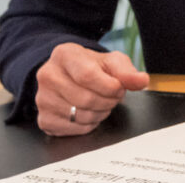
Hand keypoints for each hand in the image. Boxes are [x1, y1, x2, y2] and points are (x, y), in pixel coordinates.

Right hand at [34, 43, 148, 135]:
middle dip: (107, 101)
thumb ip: (128, 71)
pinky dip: (87, 125)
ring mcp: (42, 98)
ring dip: (99, 113)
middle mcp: (47, 75)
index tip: (118, 88)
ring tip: (101, 103)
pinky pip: (72, 129)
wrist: (70, 77)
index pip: (88, 76)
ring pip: (79, 116)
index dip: (109, 87)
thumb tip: (142, 81)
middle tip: (112, 97)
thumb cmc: (92, 68)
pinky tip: (89, 113)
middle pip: (85, 98)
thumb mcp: (112, 62)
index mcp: (64, 55)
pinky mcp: (43, 119)